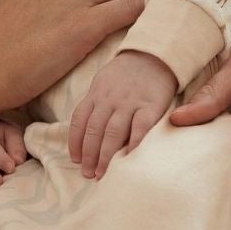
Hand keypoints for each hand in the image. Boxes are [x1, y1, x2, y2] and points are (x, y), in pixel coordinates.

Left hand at [68, 50, 178, 179]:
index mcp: (96, 94)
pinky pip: (140, 127)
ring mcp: (130, 102)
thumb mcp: (104, 82)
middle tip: (88, 174)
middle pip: (94, 131)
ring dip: (105, 155)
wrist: (155, 55)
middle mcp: (109, 99)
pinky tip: (129, 158)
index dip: (75, 143)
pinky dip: (133, 143)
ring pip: (112, 132)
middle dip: (89, 155)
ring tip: (102, 173)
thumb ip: (96, 103)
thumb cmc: (127, 73)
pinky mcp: (151, 105)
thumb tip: (86, 132)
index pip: (79, 121)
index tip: (76, 160)